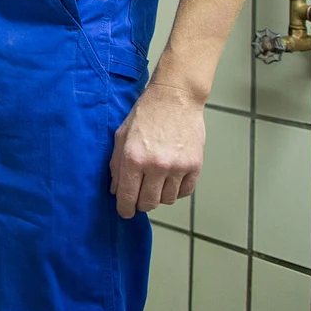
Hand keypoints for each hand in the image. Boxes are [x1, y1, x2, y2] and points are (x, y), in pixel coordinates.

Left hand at [109, 81, 204, 217]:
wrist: (174, 98)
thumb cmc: (145, 115)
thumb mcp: (121, 136)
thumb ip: (116, 165)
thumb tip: (115, 190)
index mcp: (133, 158)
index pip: (128, 197)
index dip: (125, 209)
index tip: (125, 212)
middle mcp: (156, 166)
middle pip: (149, 203)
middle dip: (142, 204)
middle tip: (140, 197)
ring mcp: (177, 167)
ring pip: (167, 200)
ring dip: (160, 196)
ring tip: (156, 182)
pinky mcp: (195, 166)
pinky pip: (185, 192)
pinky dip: (177, 190)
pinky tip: (171, 178)